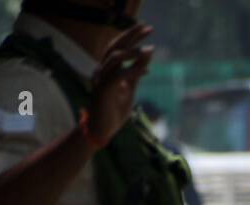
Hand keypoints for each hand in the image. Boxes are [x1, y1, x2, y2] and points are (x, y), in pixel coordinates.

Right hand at [88, 24, 154, 145]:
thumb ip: (136, 72)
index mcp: (107, 70)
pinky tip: (146, 71)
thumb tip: (147, 52)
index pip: (117, 46)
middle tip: (149, 29)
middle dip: (131, 36)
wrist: (102, 132)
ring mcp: (100, 80)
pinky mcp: (103, 91)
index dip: (131, 36)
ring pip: (114, 58)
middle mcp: (101, 71)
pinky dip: (132, 71)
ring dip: (132, 52)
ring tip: (147, 50)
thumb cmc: (114, 112)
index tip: (147, 29)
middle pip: (114, 46)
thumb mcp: (129, 89)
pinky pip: (118, 76)